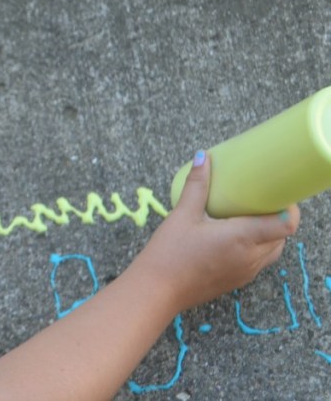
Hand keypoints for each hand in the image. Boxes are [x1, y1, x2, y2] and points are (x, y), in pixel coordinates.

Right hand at [130, 151, 299, 311]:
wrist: (157, 290)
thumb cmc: (169, 253)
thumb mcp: (182, 215)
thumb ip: (196, 186)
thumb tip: (203, 157)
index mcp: (242, 238)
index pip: (286, 224)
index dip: (289, 208)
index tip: (278, 194)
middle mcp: (251, 257)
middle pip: (282, 236)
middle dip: (277, 217)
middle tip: (260, 200)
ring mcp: (246, 272)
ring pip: (273, 250)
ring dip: (268, 234)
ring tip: (248, 218)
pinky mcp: (238, 281)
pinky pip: (259, 261)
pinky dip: (257, 247)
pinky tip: (235, 238)